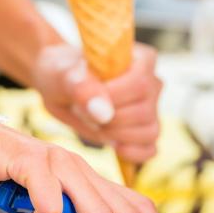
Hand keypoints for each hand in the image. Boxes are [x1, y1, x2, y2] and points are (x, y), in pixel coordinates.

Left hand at [33, 43, 161, 162]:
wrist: (61, 88)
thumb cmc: (64, 75)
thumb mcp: (66, 77)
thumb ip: (84, 88)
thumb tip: (104, 113)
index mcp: (142, 59)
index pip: (139, 85)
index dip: (112, 99)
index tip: (87, 98)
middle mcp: (152, 83)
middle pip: (144, 112)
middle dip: (110, 121)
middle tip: (87, 113)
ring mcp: (151, 109)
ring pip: (149, 132)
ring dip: (118, 136)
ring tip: (96, 125)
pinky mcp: (143, 131)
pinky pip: (149, 149)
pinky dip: (132, 153)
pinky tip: (112, 145)